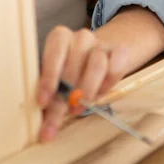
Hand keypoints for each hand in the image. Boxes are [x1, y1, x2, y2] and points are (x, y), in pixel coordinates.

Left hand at [37, 26, 128, 141]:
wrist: (95, 60)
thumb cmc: (68, 74)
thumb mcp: (55, 83)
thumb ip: (49, 98)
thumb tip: (44, 127)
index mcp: (60, 38)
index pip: (54, 52)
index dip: (48, 77)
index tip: (43, 101)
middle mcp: (80, 37)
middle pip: (74, 63)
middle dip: (68, 93)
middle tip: (65, 112)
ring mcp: (101, 43)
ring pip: (98, 64)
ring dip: (88, 90)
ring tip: (79, 108)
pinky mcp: (119, 52)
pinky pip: (117, 66)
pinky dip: (108, 84)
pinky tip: (99, 94)